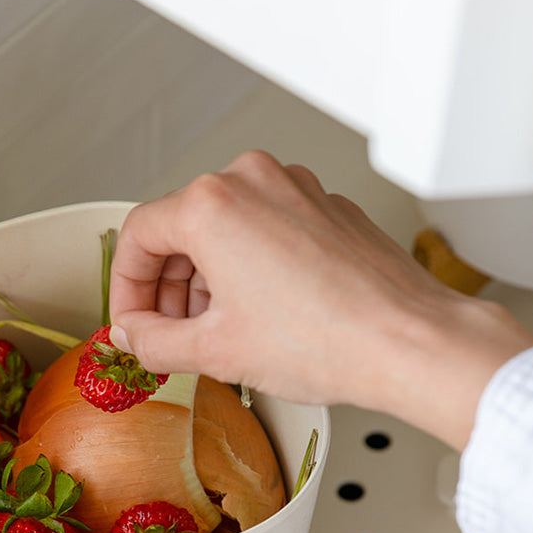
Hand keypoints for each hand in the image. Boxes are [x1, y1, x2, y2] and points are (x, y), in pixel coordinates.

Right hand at [109, 150, 532, 450]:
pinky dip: (249, 267)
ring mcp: (296, 189)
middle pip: (180, 228)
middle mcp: (253, 181)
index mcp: (212, 204)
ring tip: (216, 330)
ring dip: (206, 279)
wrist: (407, 342)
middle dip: (168, 287)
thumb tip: (133, 338)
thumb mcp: (215, 352)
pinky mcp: (327, 208)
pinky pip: (266, 229)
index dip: (125, 287)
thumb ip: (154, 343)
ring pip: (225, 228)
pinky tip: (259, 314)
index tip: (132, 321)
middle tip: (168, 334)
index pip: (138, 236)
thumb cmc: (325, 340)